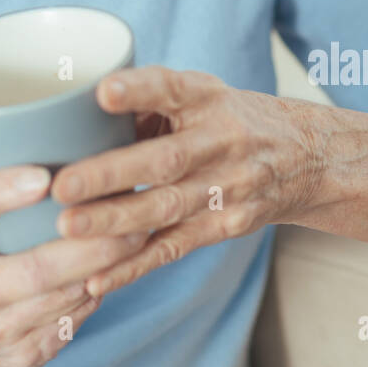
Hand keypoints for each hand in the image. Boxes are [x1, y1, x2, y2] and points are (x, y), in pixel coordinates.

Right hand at [0, 164, 148, 366]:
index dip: (5, 189)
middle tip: (129, 218)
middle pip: (36, 268)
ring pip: (64, 298)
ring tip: (135, 238)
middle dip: (92, 244)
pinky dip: (97, 293)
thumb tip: (62, 161)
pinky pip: (72, 320)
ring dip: (106, 269)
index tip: (45, 176)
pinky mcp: (21, 357)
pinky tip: (115, 272)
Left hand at [50, 66, 323, 297]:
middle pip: (166, 160)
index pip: (173, 88)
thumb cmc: (227, 117)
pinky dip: (134, 266)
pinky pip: (174, 248)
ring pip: (166, 208)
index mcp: (208, 98)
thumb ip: (145, 103)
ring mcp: (228, 187)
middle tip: (62, 185)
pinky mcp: (226, 226)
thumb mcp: (199, 94)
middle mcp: (222, 141)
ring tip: (67, 228)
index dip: (139, 89)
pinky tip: (96, 278)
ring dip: (115, 222)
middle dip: (112, 174)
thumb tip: (76, 119)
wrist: (305, 156)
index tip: (103, 91)